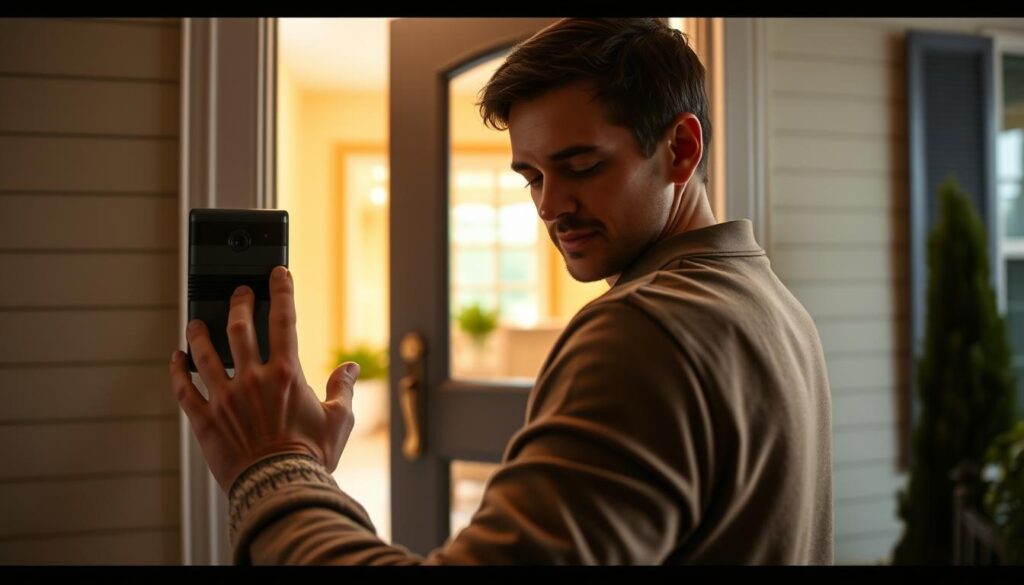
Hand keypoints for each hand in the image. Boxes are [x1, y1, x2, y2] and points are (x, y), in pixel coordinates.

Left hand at [169, 265, 360, 492]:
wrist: (279, 487)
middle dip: (238, 302)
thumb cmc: (311, 457)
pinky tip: (176, 357)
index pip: (284, 319)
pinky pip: (183, 388)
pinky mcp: (204, 419)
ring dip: (199, 331)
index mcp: (287, 374)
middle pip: (240, 327)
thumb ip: (344, 390)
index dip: (281, 290)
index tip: (278, 273)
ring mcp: (225, 397)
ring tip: (197, 320)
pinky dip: (176, 369)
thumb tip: (350, 369)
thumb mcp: (339, 421)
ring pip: (204, 352)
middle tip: (239, 292)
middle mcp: (253, 378)